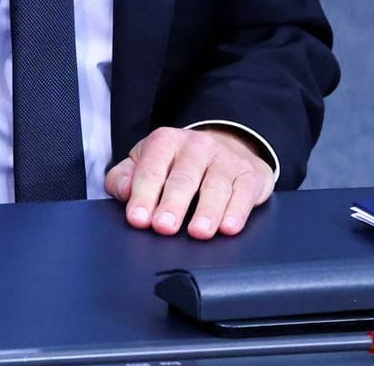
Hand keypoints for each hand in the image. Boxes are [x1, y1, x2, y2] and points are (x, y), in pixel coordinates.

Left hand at [105, 126, 274, 239]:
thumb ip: (125, 177)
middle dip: (172, 204)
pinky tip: (228, 227)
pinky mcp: (250, 174)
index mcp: (165, 141)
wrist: (228, 147)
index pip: (151, 169)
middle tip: (164, 227)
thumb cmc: (177, 164)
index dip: (143, 195)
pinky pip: (244, 193)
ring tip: (198, 232)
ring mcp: (225, 159)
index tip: (138, 219)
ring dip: (207, 211)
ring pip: (216, 186)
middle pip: (183, 178)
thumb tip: (123, 191)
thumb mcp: (145, 162)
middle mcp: (196, 146)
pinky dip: (237, 211)